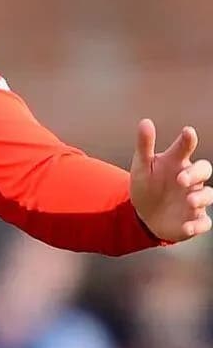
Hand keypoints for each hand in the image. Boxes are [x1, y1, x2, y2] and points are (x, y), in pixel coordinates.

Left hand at [130, 120, 212, 241]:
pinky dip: (198, 224)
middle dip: (196, 173)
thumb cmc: (146, 185)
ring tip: (189, 201)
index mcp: (176, 163)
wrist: (144, 215)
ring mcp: (194, 199)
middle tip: (181, 178)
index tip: (188, 132)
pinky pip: (203, 222)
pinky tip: (187, 226)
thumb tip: (145, 121)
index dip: (188, 140)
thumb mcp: (142, 166)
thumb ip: (144, 144)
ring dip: (201, 198)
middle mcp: (190, 179)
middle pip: (204, 170)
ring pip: (208, 195)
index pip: (186, 148)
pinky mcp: (194, 219)